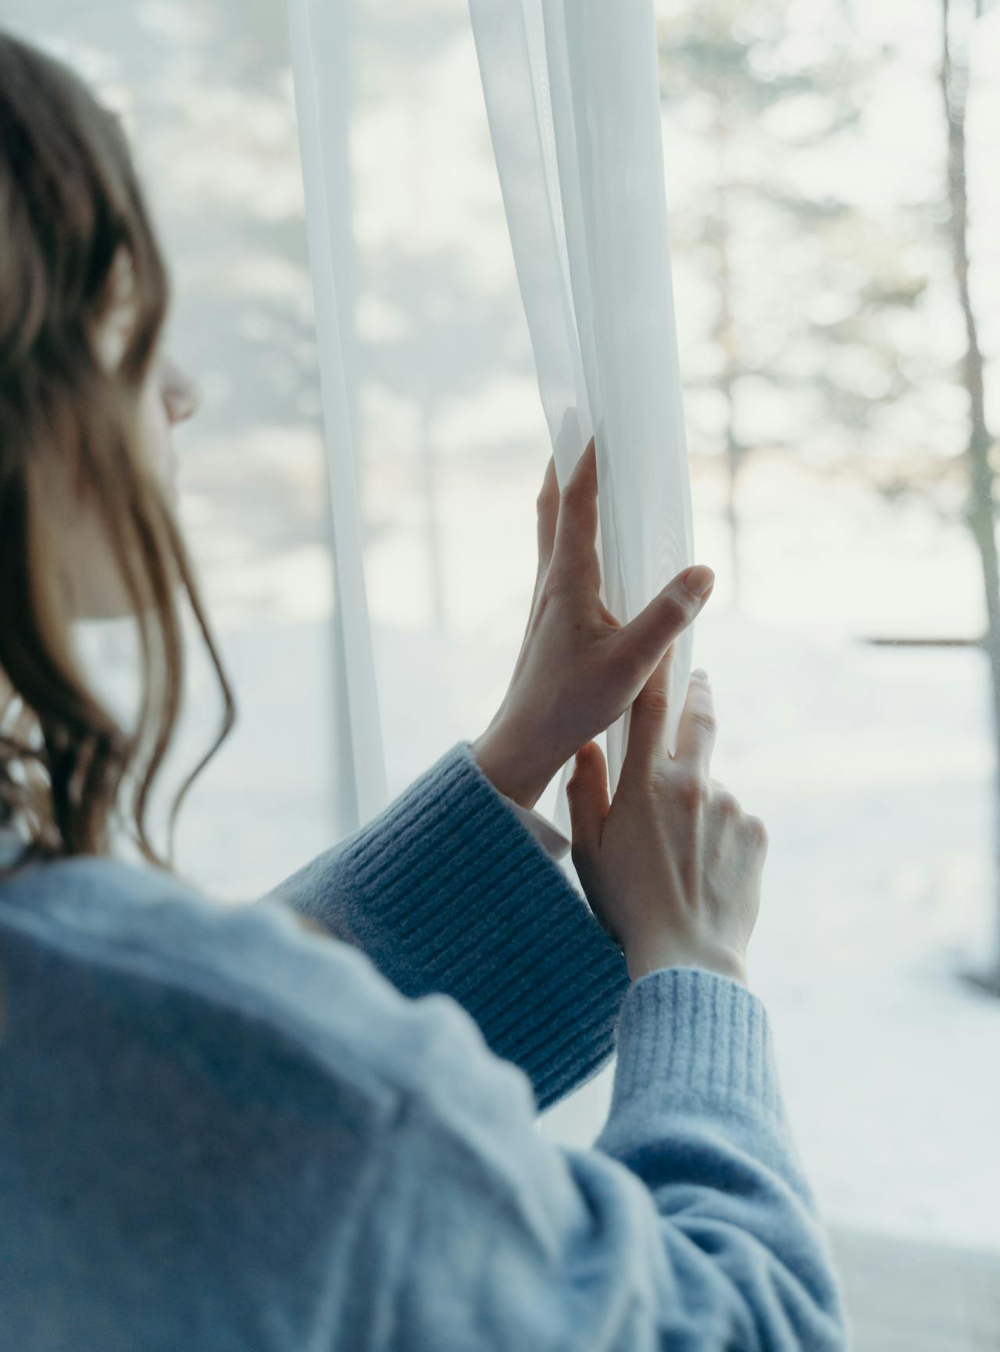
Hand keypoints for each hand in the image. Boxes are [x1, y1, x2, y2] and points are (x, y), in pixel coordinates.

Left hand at [471, 438, 714, 809]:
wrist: (525, 740)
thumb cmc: (571, 703)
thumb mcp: (631, 664)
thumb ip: (668, 617)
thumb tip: (703, 572)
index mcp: (568, 581)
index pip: (577, 507)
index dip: (589, 464)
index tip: (599, 424)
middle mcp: (551, 581)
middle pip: (551, 508)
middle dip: (564, 466)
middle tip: (575, 430)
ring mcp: (545, 600)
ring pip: (550, 531)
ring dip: (563, 496)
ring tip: (580, 472)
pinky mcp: (548, 619)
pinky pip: (557, 558)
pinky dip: (568, 532)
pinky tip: (588, 546)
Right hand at [566, 659, 766, 984]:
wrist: (688, 954)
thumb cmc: (627, 904)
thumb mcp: (589, 848)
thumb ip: (585, 790)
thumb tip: (584, 747)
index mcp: (647, 783)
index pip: (652, 708)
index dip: (658, 673)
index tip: (664, 650)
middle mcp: (694, 784)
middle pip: (700, 721)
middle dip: (698, 694)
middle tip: (698, 682)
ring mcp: (731, 807)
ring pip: (712, 787)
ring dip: (699, 801)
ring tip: (681, 853)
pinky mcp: (756, 833)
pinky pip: (736, 821)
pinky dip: (721, 833)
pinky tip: (704, 868)